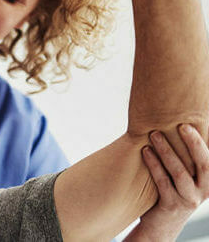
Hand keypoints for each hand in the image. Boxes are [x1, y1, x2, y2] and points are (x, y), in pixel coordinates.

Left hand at [124, 124, 208, 240]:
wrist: (161, 225)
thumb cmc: (171, 191)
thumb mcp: (184, 175)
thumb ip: (184, 158)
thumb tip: (176, 128)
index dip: (202, 141)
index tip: (190, 123)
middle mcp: (204, 190)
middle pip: (203, 164)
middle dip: (193, 143)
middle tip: (180, 125)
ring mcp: (189, 199)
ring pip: (180, 172)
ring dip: (167, 151)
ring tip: (154, 134)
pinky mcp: (171, 205)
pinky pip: (163, 182)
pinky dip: (153, 164)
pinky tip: (145, 151)